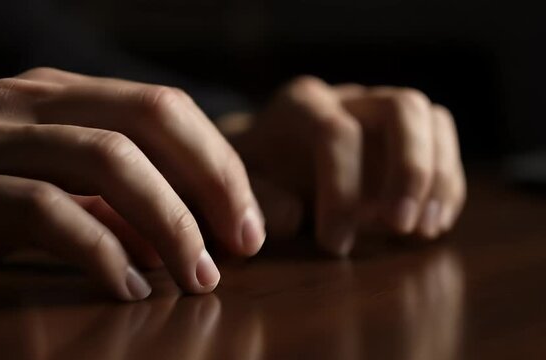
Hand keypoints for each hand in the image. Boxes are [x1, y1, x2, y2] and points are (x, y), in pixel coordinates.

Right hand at [0, 68, 265, 299]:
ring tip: (198, 277)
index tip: (249, 223)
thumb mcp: (45, 182)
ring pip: (106, 160)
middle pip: (149, 118)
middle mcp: (26, 101)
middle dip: (212, 183)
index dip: (219, 164)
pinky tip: (126, 288)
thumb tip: (180, 238)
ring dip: (169, 223)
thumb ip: (107, 201)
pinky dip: (98, 251)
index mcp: (58, 93)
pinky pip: (43, 212)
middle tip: (244, 246)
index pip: (164, 108)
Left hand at [219, 76, 465, 255]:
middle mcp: (348, 98)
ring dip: (438, 177)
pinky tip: (434, 222)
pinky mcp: (403, 132)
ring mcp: (380, 109)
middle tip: (399, 226)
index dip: (342, 192)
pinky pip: (442, 142)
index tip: (335, 245)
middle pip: (403, 107)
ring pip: (432, 119)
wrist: (267, 154)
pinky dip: (447, 182)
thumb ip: (258, 199)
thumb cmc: (254, 172)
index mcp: (301, 104)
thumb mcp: (238, 185)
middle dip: (409, 169)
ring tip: (425, 230)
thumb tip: (294, 219)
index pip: (337, 133)